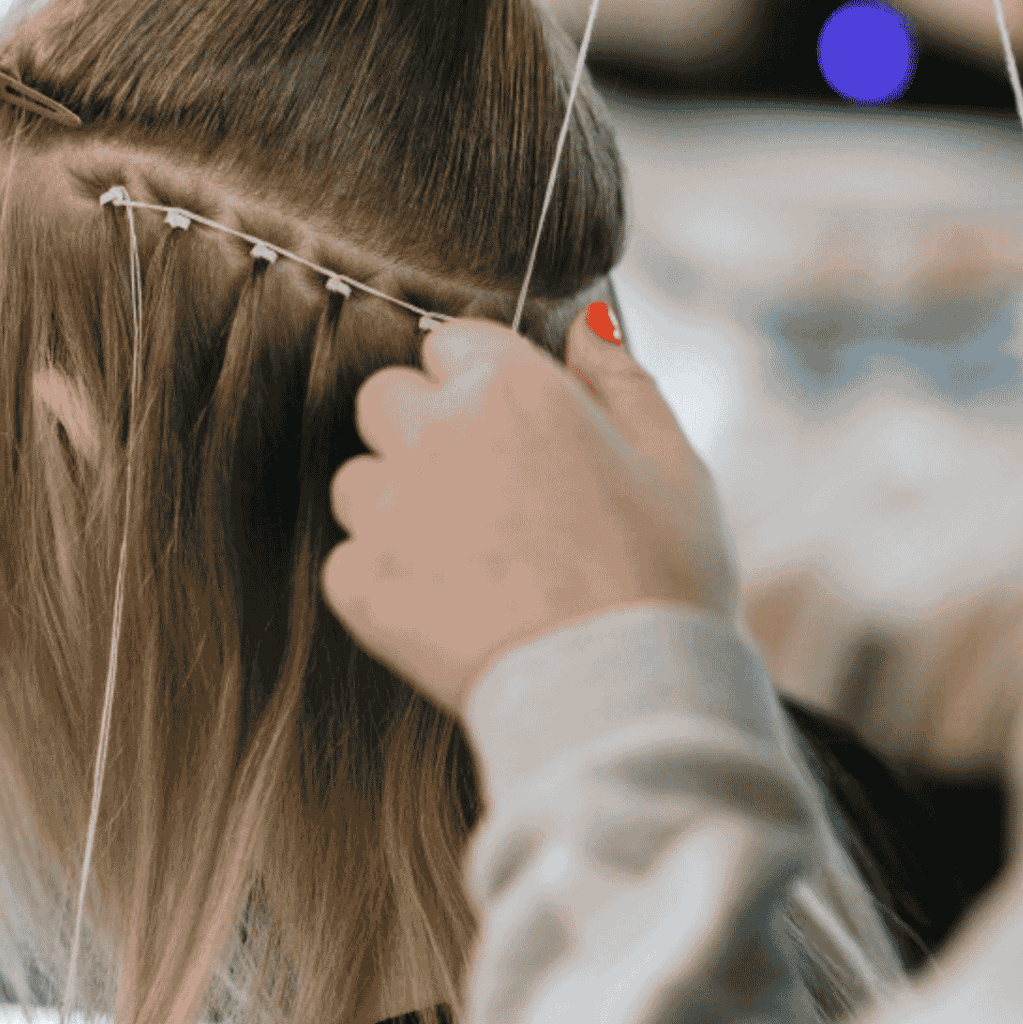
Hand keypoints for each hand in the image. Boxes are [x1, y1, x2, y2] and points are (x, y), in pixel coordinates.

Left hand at [322, 307, 738, 716]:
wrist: (624, 694)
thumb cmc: (661, 575)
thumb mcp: (672, 461)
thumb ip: (620, 380)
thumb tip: (586, 329)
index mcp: (510, 388)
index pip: (451, 342)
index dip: (480, 382)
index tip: (508, 427)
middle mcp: (436, 434)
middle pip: (386, 399)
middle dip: (422, 430)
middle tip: (483, 491)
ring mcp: (390, 510)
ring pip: (358, 480)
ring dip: (397, 504)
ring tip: (468, 556)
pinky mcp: (362, 584)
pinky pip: (349, 560)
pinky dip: (387, 580)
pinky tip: (449, 605)